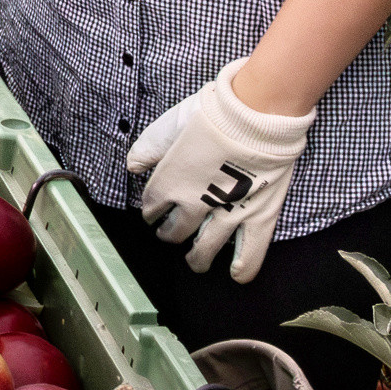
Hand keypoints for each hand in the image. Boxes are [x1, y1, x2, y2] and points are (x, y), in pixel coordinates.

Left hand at [126, 59, 315, 282]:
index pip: (153, 207)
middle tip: (170, 235)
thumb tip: (133, 165)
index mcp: (168, 183)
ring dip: (197, 257)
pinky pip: (249, 252)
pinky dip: (242, 267)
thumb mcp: (169, 125)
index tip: (153, 213)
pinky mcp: (257, 216)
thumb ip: (149, 148)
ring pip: (205, 248)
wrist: (254, 116)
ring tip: (194, 260)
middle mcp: (192, 205)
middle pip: (175, 231)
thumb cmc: (212, 114)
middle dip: (170, 234)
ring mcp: (225, 214)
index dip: (152, 211)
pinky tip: (236, 274)